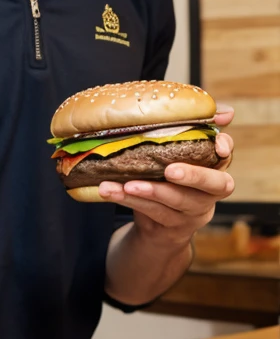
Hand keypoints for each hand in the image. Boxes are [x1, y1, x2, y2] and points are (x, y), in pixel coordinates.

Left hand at [98, 105, 234, 247]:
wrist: (159, 227)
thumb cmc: (169, 177)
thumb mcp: (177, 153)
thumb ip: (191, 128)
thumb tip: (223, 111)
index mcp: (214, 169)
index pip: (227, 157)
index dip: (225, 149)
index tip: (218, 144)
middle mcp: (210, 193)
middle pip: (213, 185)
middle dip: (193, 176)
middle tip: (170, 170)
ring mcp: (193, 213)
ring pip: (176, 201)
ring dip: (150, 191)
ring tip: (127, 184)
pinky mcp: (172, 226)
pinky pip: (152, 213)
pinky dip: (130, 200)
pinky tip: (110, 191)